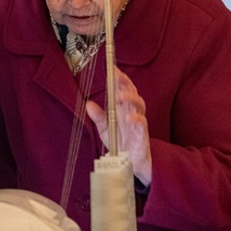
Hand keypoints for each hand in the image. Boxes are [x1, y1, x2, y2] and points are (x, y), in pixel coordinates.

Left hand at [85, 69, 151, 184]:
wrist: (130, 162)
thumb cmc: (120, 142)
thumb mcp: (105, 129)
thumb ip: (98, 117)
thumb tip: (88, 104)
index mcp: (122, 108)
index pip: (121, 89)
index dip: (117, 78)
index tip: (111, 68)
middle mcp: (130, 111)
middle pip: (131, 92)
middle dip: (125, 83)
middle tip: (117, 75)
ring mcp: (137, 121)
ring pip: (139, 104)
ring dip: (131, 98)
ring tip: (121, 96)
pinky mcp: (142, 133)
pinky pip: (141, 123)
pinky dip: (136, 119)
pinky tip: (129, 117)